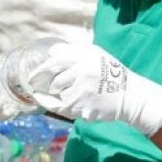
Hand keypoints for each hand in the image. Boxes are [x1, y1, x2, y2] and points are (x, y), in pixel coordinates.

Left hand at [29, 41, 161, 136]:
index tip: (31, 78)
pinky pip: (65, 109)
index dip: (40, 71)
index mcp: (84, 57)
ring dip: (61, 97)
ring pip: (59, 97)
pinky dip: (62, 107)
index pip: (54, 63)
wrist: (130, 96)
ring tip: (75, 94)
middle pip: (54, 82)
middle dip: (52, 86)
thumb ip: (72, 51)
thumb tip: (50, 53)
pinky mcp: (84, 109)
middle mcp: (82, 72)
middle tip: (53, 87)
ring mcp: (83, 92)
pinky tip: (67, 104)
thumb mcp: (95, 54)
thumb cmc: (110, 72)